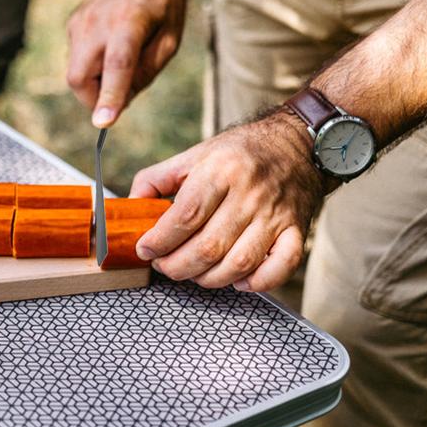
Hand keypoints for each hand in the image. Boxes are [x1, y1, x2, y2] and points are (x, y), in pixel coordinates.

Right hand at [66, 0, 184, 126]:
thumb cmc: (162, 4)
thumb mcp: (170, 39)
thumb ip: (147, 71)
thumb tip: (119, 102)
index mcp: (129, 22)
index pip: (116, 66)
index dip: (109, 96)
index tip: (102, 124)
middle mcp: (97, 22)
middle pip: (80, 78)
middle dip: (95, 98)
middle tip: (122, 90)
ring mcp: (79, 23)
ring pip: (76, 73)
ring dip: (96, 81)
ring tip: (123, 58)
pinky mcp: (72, 25)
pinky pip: (77, 60)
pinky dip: (93, 66)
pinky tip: (111, 46)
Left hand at [130, 111, 325, 291]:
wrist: (296, 144)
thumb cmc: (239, 152)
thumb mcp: (194, 155)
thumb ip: (157, 179)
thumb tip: (130, 206)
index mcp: (221, 170)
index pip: (186, 216)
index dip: (160, 241)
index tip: (145, 250)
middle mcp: (250, 193)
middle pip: (208, 246)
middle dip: (177, 266)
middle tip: (164, 266)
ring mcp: (276, 215)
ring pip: (238, 263)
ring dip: (208, 278)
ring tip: (193, 272)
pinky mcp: (296, 231)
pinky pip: (279, 268)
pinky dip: (255, 282)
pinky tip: (236, 280)